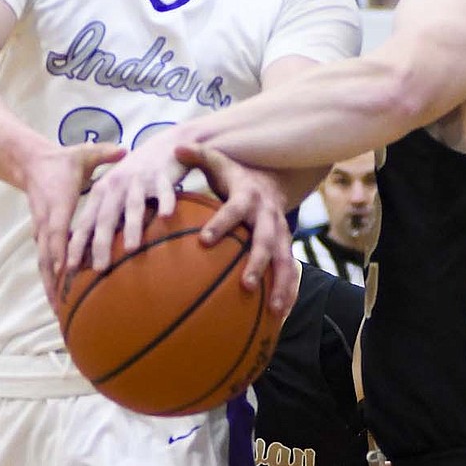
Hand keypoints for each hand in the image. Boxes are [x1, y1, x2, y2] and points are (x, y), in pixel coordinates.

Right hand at [22, 140, 124, 303]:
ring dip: (51, 287)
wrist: (31, 163)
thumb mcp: (83, 154)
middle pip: (47, 255)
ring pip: (44, 263)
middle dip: (54, 280)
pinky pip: (45, 262)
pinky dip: (50, 281)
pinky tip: (57, 299)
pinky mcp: (42, 237)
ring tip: (59, 311)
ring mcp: (42, 231)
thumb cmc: (63, 161)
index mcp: (58, 203)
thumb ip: (104, 153)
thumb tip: (125, 149)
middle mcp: (47, 222)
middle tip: (62, 304)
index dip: (61, 249)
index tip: (66, 269)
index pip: (58, 230)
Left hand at [68, 130, 190, 273]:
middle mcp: (117, 186)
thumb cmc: (136, 177)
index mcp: (101, 191)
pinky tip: (167, 217)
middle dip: (101, 243)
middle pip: (106, 217)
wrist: (164, 145)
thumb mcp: (115, 192)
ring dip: (131, 226)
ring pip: (133, 206)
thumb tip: (92, 253)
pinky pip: (164, 192)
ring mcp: (139, 181)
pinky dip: (165, 203)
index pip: (86, 222)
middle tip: (99, 268)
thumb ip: (105, 216)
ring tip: (131, 249)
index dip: (77, 245)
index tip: (70, 269)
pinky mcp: (162, 176)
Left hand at [177, 143, 297, 315]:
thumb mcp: (219, 163)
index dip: (221, 223)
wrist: (271, 182)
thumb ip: (198, 156)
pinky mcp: (286, 251)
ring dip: (281, 286)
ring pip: (285, 263)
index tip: (205, 240)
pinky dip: (288, 295)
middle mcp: (268, 218)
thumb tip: (175, 146)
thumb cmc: (235, 178)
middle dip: (258, 263)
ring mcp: (281, 237)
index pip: (233, 210)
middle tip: (246, 283)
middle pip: (266, 242)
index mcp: (247, 198)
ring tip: (274, 310)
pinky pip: (290, 275)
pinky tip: (280, 319)